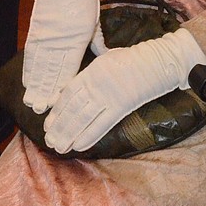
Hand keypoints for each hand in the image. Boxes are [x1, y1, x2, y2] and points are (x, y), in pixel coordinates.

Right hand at [22, 0, 101, 113]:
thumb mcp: (94, 17)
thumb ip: (97, 40)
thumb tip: (105, 55)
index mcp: (78, 37)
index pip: (69, 67)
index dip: (62, 86)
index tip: (58, 102)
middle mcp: (61, 40)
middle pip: (52, 70)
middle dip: (46, 92)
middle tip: (40, 110)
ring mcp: (46, 35)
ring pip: (39, 65)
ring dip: (35, 85)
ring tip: (31, 102)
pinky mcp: (36, 30)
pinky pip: (31, 54)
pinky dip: (28, 68)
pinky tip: (26, 80)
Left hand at [44, 27, 204, 153]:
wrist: (157, 61)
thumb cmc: (132, 59)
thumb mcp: (106, 60)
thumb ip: (90, 75)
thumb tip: (74, 90)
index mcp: (91, 72)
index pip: (68, 94)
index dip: (57, 110)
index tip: (48, 123)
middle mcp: (96, 85)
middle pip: (72, 109)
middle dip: (60, 127)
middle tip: (49, 141)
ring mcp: (109, 96)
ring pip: (83, 119)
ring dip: (70, 135)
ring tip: (60, 147)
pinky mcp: (122, 106)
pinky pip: (102, 124)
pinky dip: (89, 136)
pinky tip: (79, 145)